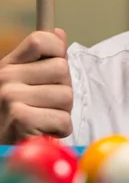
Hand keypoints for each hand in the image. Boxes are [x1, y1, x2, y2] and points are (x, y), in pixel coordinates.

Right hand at [0, 29, 72, 143]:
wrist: (0, 149)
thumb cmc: (14, 117)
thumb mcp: (22, 83)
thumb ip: (42, 60)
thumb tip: (59, 33)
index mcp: (8, 65)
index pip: (40, 39)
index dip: (57, 50)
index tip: (55, 66)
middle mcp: (5, 77)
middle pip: (62, 69)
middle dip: (63, 90)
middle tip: (47, 105)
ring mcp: (11, 97)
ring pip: (66, 95)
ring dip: (63, 112)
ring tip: (44, 120)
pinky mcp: (20, 120)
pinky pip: (63, 120)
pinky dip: (60, 130)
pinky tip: (44, 132)